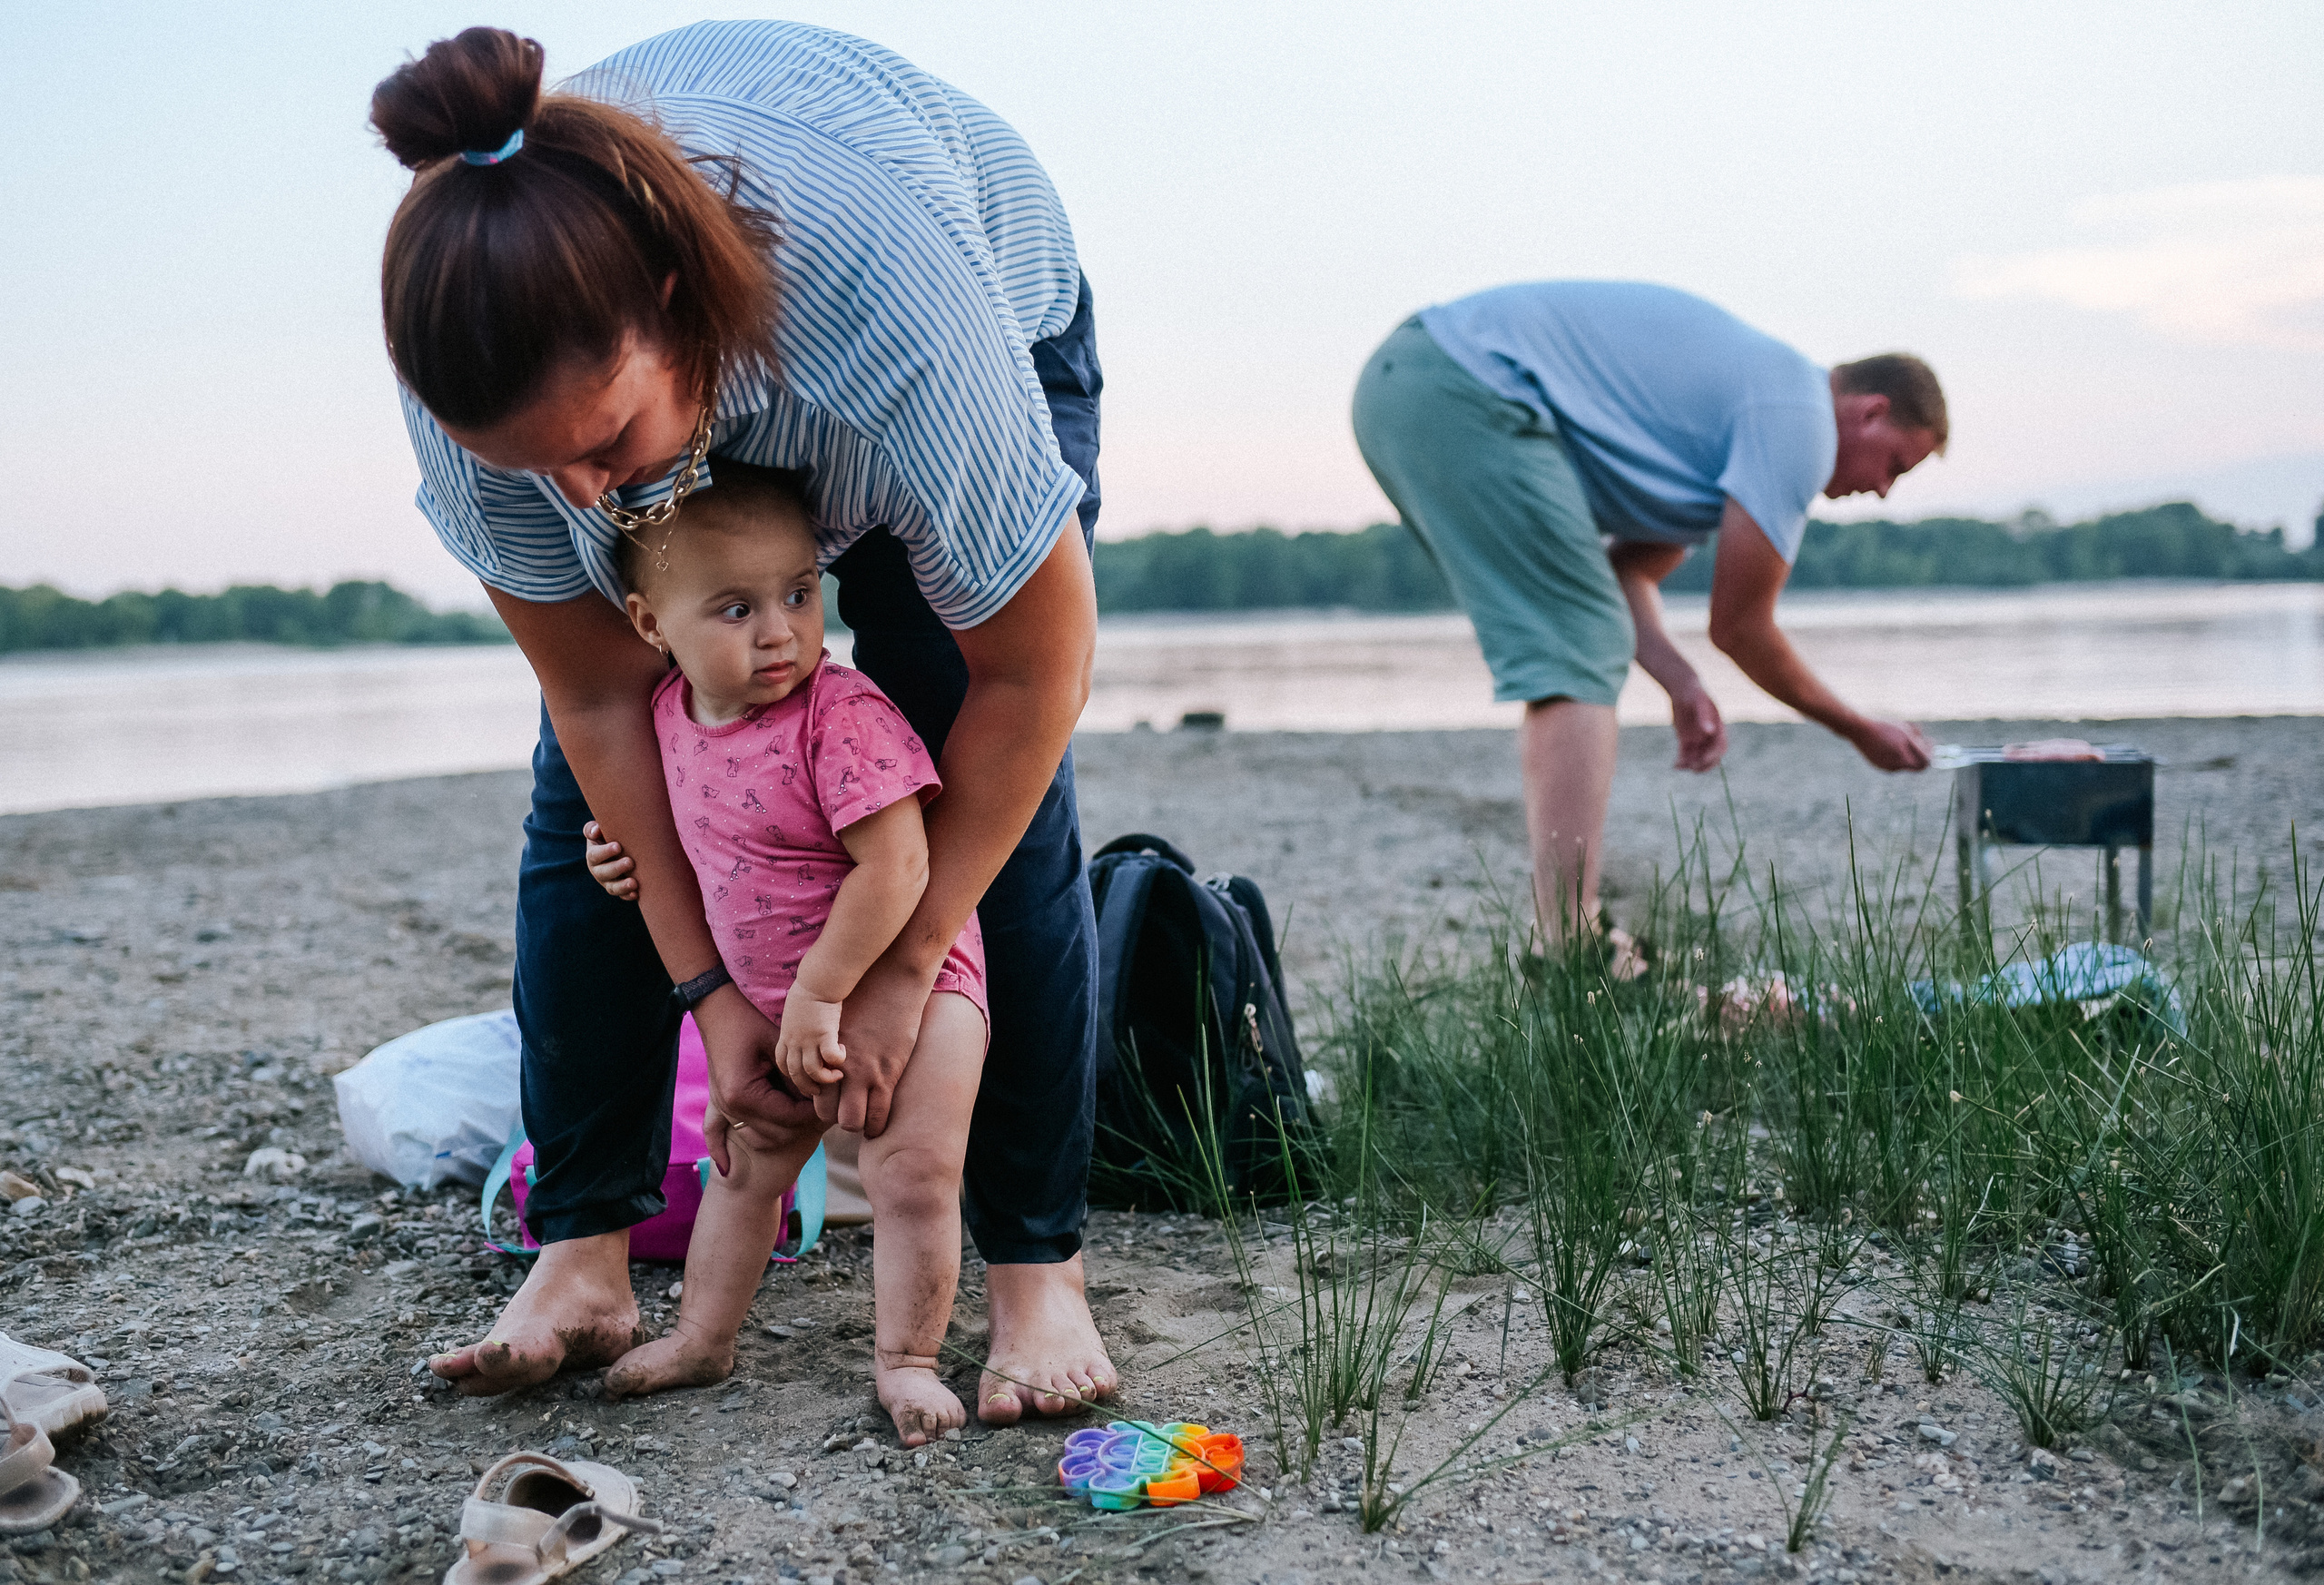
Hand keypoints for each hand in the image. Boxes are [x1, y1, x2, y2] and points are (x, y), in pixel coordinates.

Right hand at [581, 820, 637, 900]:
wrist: (623, 846)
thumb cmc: (611, 835)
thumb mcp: (600, 830)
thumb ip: (593, 828)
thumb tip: (596, 830)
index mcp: (593, 855)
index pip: (595, 855)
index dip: (605, 852)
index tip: (618, 846)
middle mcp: (598, 870)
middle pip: (603, 873)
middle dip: (616, 868)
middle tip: (630, 862)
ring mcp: (608, 881)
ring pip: (612, 887)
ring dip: (622, 886)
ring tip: (634, 883)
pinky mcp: (619, 889)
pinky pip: (622, 895)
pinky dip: (628, 896)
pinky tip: (636, 893)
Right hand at [690, 982, 819, 1173]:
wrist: (717, 1008)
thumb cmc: (751, 1020)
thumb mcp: (780, 1045)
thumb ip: (800, 1072)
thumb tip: (824, 1092)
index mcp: (744, 1094)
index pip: (788, 1118)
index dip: (813, 1113)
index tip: (831, 1103)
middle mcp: (729, 1105)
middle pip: (774, 1134)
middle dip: (801, 1125)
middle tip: (823, 1112)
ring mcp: (720, 1105)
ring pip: (756, 1136)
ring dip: (781, 1131)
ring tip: (804, 1116)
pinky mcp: (717, 1101)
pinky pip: (714, 1134)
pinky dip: (720, 1151)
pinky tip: (727, 1169)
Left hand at [775, 994, 846, 1094]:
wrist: (818, 979)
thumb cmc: (811, 989)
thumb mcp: (797, 1010)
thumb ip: (799, 1024)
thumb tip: (808, 1030)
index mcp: (786, 1035)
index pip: (782, 1063)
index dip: (792, 1075)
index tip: (803, 1078)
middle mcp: (795, 1040)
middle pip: (795, 1073)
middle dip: (806, 1086)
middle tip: (819, 1090)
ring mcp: (808, 1038)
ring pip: (812, 1071)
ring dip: (824, 1078)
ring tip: (836, 1077)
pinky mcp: (825, 1034)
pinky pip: (830, 1057)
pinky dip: (838, 1061)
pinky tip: (844, 1053)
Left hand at [829, 953, 939, 1135]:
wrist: (891, 978)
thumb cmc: (862, 989)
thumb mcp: (833, 1013)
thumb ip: (824, 1034)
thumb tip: (821, 1043)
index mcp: (820, 1051)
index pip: (808, 1090)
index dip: (818, 1100)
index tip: (831, 1100)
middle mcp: (838, 1067)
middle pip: (825, 1112)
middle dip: (835, 1117)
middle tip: (845, 1113)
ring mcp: (863, 1074)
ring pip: (851, 1120)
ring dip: (857, 1124)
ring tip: (864, 1122)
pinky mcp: (887, 1075)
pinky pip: (878, 1114)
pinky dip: (877, 1124)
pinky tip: (879, 1123)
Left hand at [1669, 683, 1727, 771]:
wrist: (1682, 690)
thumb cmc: (1694, 693)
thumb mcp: (1699, 702)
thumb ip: (1704, 716)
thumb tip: (1709, 732)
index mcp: (1718, 728)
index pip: (1720, 746)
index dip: (1714, 755)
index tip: (1704, 759)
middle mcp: (1709, 736)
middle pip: (1711, 756)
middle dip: (1704, 764)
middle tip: (1693, 769)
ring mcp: (1698, 739)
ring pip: (1697, 758)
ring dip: (1691, 765)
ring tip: (1680, 765)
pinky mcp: (1686, 741)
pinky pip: (1685, 755)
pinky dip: (1681, 762)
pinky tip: (1675, 766)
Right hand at [1847, 717, 1933, 771]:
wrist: (1858, 728)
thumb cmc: (1883, 727)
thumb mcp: (1905, 732)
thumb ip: (1920, 745)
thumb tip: (1930, 753)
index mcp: (1902, 761)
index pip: (1924, 764)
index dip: (1930, 753)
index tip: (1930, 741)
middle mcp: (1893, 768)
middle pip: (1913, 763)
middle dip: (1918, 750)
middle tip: (1919, 736)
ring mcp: (1883, 767)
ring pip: (1902, 761)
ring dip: (1906, 750)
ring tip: (1900, 733)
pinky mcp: (1876, 763)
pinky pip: (1891, 760)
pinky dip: (1895, 751)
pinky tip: (1888, 738)